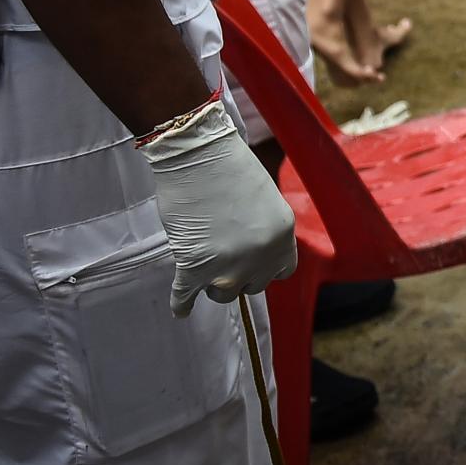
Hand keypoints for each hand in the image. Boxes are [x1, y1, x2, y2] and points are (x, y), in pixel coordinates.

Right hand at [140, 99, 297, 315]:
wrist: (198, 155)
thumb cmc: (229, 168)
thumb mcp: (265, 202)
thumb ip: (263, 232)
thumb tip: (251, 255)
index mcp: (284, 236)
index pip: (282, 271)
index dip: (265, 269)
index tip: (252, 265)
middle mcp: (261, 256)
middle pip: (252, 285)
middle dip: (238, 276)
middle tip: (221, 260)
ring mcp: (228, 265)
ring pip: (222, 293)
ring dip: (212, 285)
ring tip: (203, 271)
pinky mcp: (194, 267)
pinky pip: (186, 296)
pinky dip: (182, 304)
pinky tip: (181, 309)